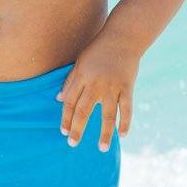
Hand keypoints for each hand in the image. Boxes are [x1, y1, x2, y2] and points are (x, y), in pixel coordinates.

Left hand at [56, 35, 137, 151]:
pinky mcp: (127, 87)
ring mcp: (112, 87)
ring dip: (104, 133)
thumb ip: (70, 81)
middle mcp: (96, 84)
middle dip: (77, 129)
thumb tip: (58, 99)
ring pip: (107, 115)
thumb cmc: (99, 49)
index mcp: (82, 77)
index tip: (64, 131)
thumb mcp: (80, 61)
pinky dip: (125, 122)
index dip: (65, 118)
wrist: (123, 38)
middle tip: (73, 143)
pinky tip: (122, 135)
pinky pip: (126, 109)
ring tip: (102, 148)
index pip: (70, 102)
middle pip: (84, 111)